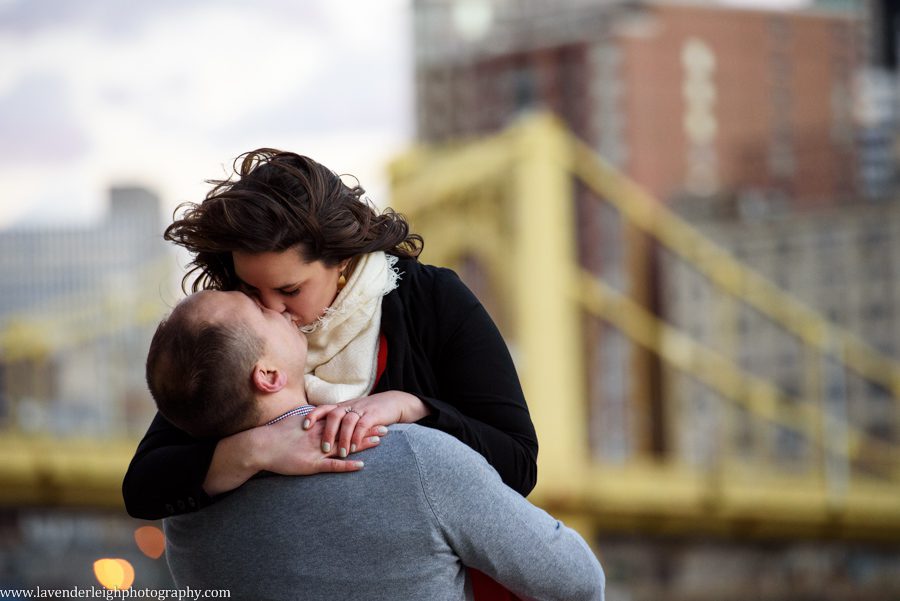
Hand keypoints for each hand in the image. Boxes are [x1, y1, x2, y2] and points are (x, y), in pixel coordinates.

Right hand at [203, 414, 368, 496]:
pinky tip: (361, 465)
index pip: (343, 422)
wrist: (260, 446)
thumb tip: (317, 418)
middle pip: (349, 431)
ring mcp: (317, 450)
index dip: (359, 420)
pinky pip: (333, 465)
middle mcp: (320, 436)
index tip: (373, 416)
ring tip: (380, 442)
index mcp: (317, 426)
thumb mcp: (295, 423)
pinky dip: (347, 465)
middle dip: (367, 429)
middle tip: (386, 427)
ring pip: (345, 445)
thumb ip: (308, 422)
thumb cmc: (275, 435)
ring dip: (362, 444)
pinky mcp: (312, 464)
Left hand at [303, 391, 430, 458]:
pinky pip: (363, 426)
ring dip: (343, 439)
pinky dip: (357, 437)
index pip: (324, 408)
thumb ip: (340, 420)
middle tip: (323, 448)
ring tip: (342, 453)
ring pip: (348, 422)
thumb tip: (320, 432)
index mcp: (343, 406)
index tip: (304, 426)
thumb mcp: (353, 412)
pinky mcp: (374, 415)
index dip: (313, 416)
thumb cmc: (371, 411)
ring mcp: (362, 410)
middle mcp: (350, 406)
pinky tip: (355, 448)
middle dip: (328, 432)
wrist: (394, 402)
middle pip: (334, 415)